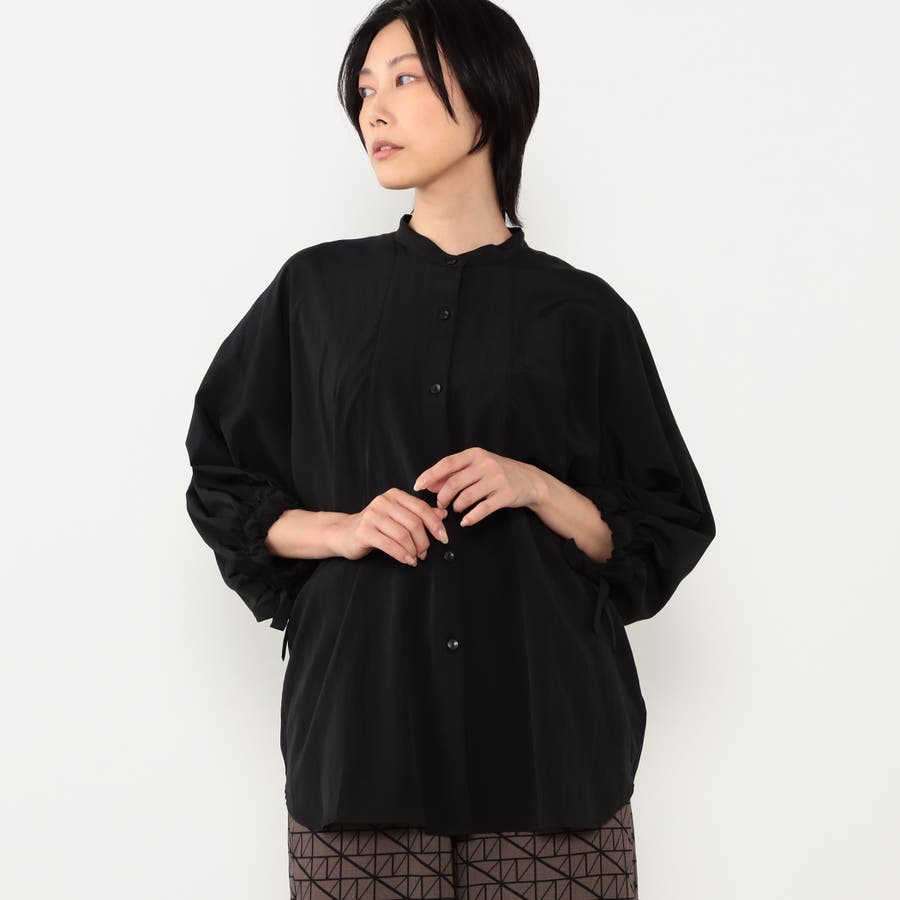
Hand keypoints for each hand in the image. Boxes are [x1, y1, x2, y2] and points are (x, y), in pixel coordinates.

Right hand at [328, 488, 448, 566]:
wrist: (344, 533)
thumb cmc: (375, 526)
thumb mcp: (398, 517)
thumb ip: (419, 514)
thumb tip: (442, 514)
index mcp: (394, 495)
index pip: (421, 508)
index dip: (435, 524)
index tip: (443, 538)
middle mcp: (383, 501)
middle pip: (414, 522)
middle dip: (424, 541)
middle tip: (425, 553)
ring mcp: (372, 515)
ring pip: (403, 534)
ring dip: (413, 550)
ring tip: (415, 558)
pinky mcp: (364, 530)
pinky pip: (390, 544)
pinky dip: (402, 555)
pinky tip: (407, 560)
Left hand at [412, 447, 543, 526]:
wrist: (529, 480)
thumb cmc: (498, 473)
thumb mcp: (477, 467)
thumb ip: (454, 473)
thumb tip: (430, 484)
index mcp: (475, 455)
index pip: (447, 464)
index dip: (430, 475)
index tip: (418, 486)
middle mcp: (486, 464)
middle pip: (454, 483)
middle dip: (443, 498)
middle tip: (440, 506)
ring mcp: (497, 479)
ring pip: (466, 497)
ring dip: (456, 507)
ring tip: (455, 510)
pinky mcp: (506, 494)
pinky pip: (483, 508)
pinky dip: (471, 517)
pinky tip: (465, 521)